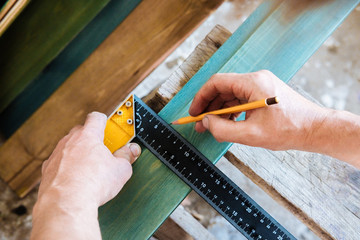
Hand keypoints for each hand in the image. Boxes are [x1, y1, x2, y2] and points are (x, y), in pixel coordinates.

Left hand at [32, 112, 140, 239]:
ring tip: (89, 169)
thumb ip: (126, 157)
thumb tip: (130, 152)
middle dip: (91, 139)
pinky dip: (66, 168)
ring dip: (78, 153)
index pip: (96, 118)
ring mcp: (57, 154)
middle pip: (81, 131)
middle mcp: (70, 141)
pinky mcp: (47, 170)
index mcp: (88, 136)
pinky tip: (75, 180)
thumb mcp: (121, 170)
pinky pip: (59, 163)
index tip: (108, 126)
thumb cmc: (92, 184)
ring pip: (68, 147)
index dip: (104, 121)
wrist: (66, 203)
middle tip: (102, 151)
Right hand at [189, 70, 326, 150]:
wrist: (315, 129)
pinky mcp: (264, 94)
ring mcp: (261, 85)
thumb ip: (223, 129)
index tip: (194, 113)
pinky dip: (231, 111)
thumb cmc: (289, 130)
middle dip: (209, 106)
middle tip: (200, 123)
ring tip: (210, 126)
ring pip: (231, 95)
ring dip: (219, 110)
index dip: (201, 98)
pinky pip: (241, 99)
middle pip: (223, 88)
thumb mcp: (251, 135)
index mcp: (253, 83)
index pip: (217, 83)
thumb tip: (205, 123)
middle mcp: (256, 79)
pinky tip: (227, 124)